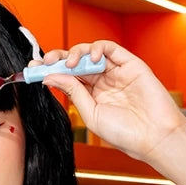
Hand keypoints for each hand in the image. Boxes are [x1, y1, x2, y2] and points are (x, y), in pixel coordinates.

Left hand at [39, 41, 185, 165]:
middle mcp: (101, 81)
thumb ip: (73, 92)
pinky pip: (110, 48)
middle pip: (75, 63)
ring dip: (75, 53)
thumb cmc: (125, 134)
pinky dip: (97, 48)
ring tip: (70, 64)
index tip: (33, 71)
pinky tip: (90, 58)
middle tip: (44, 62)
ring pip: (90, 52)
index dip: (50, 71)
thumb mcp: (91, 114)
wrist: (153, 136)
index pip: (66, 78)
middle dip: (57, 58)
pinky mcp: (129, 63)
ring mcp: (115, 71)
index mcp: (91, 96)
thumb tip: (50, 77)